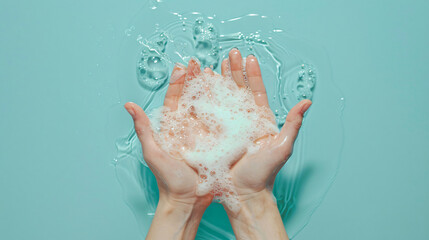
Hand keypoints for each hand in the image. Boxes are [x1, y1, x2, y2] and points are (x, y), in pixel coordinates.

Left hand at [124, 59, 211, 239]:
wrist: (188, 200)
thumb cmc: (169, 180)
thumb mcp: (153, 153)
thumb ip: (143, 129)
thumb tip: (128, 105)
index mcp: (171, 128)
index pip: (174, 99)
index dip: (177, 83)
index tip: (182, 67)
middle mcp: (187, 128)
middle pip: (191, 98)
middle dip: (194, 80)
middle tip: (199, 63)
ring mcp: (202, 134)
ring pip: (206, 107)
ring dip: (210, 89)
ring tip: (215, 72)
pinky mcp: (216, 142)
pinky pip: (219, 121)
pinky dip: (223, 107)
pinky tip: (228, 96)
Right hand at [220, 48, 311, 238]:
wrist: (244, 193)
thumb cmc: (264, 174)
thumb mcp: (282, 148)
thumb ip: (293, 124)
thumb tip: (307, 102)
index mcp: (260, 121)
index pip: (256, 91)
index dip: (252, 75)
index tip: (249, 58)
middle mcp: (243, 121)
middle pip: (238, 90)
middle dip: (234, 71)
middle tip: (230, 54)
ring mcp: (227, 127)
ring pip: (222, 99)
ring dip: (218, 81)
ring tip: (213, 65)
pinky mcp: (213, 135)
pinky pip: (208, 114)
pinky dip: (205, 99)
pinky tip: (200, 87)